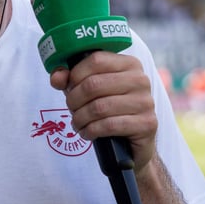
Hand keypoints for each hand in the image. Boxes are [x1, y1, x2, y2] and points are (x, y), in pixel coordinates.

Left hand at [49, 51, 157, 173]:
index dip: (75, 75)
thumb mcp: (88, 91)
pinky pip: (110, 125)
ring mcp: (146, 102)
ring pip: (99, 107)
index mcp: (129, 64)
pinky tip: (88, 133)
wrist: (133, 143)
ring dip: (80, 118)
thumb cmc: (109, 110)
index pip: (96, 60)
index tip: (69, 88)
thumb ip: (70, 79)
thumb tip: (57, 77)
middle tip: (71, 109)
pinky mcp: (147, 124)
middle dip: (74, 100)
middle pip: (94, 84)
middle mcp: (140, 79)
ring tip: (77, 123)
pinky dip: (91, 131)